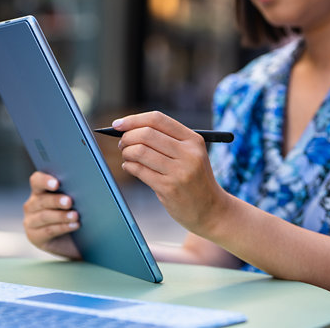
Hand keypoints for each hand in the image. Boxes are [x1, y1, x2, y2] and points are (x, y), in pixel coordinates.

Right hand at [22, 171, 81, 259]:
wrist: (74, 241)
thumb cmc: (73, 214)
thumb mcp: (73, 201)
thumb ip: (72, 191)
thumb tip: (85, 185)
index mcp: (39, 190)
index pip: (36, 180)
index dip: (44, 180)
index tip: (56, 183)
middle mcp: (32, 204)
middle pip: (41, 200)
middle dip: (56, 200)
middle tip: (69, 201)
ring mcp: (31, 221)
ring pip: (44, 216)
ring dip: (61, 216)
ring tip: (75, 216)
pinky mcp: (35, 236)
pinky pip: (48, 230)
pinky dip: (63, 227)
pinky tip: (74, 225)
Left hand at [114, 111, 229, 234]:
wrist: (211, 210)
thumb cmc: (194, 179)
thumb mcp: (191, 154)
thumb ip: (167, 140)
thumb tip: (128, 128)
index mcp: (193, 140)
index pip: (158, 120)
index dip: (133, 119)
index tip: (118, 124)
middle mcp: (188, 153)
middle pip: (146, 134)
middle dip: (127, 137)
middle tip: (122, 143)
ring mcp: (179, 172)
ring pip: (140, 151)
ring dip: (127, 152)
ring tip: (127, 156)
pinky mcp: (169, 188)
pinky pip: (139, 171)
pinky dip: (129, 166)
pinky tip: (130, 167)